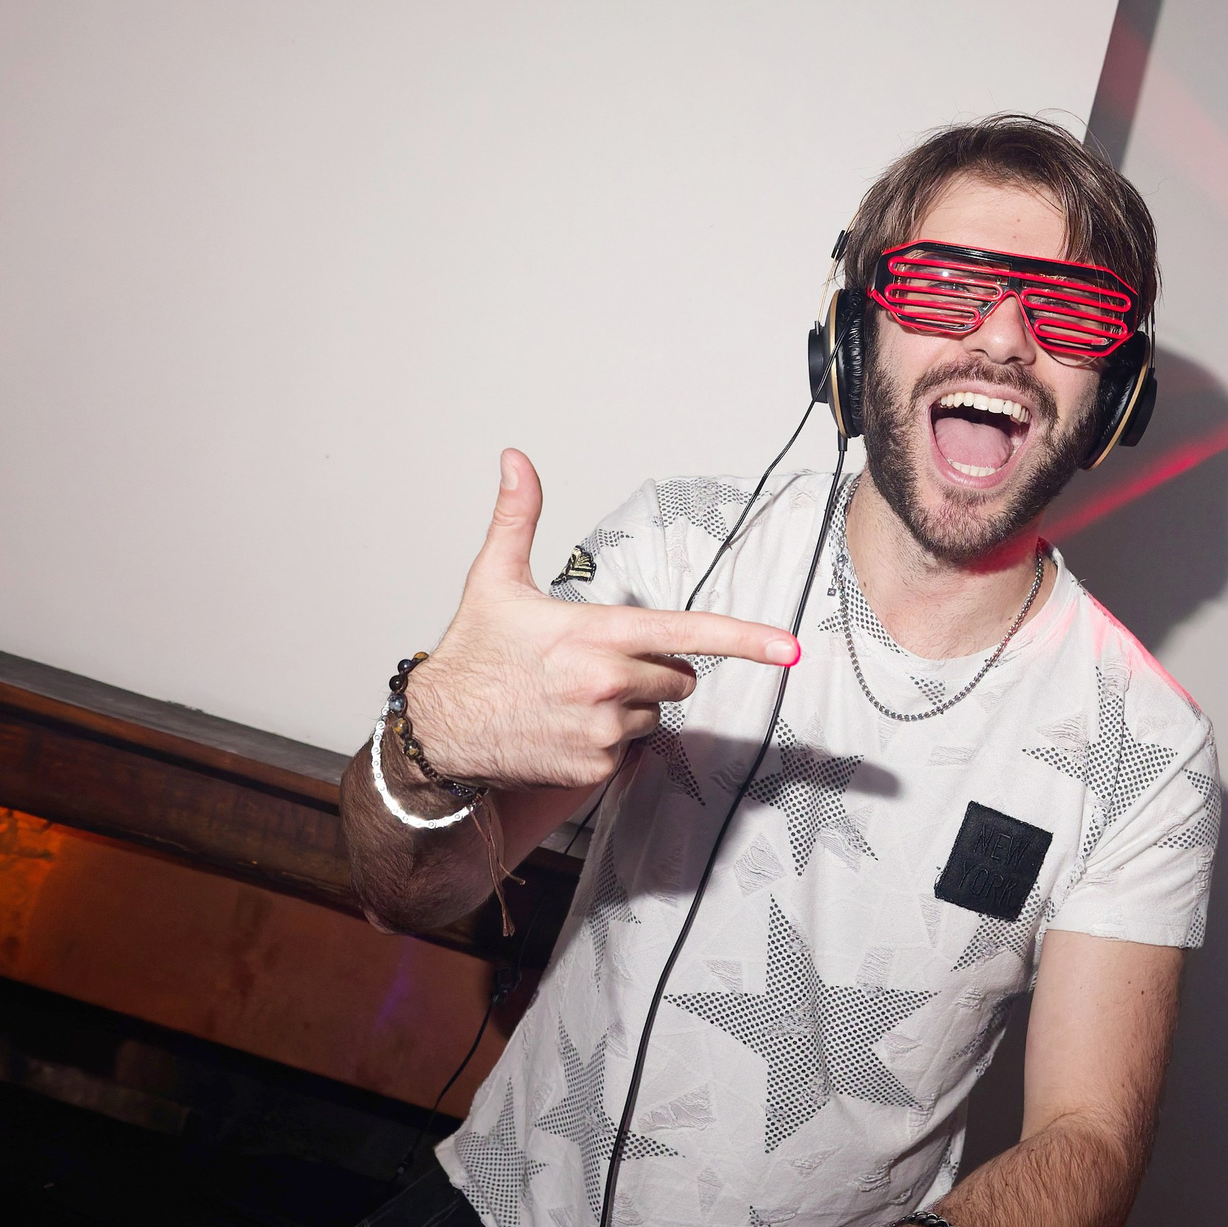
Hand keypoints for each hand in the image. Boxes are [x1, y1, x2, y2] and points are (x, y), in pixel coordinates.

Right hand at [406, 451, 798, 790]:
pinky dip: (608, 742)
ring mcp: (603, 729)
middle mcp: (606, 682)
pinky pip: (631, 751)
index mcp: (595, 632)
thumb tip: (515, 459)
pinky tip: (567, 728)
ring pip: (655, 714)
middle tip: (596, 665)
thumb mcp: (494, 579)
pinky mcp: (595, 767)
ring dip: (629, 707)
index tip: (788, 647)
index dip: (746, 639)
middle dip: (652, 670)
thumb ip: (517, 516)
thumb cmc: (472, 655)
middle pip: (678, 675)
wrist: (438, 730)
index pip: (687, 633)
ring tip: (573, 698)